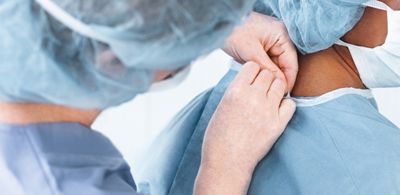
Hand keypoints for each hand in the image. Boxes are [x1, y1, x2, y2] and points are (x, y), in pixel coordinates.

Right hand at [194, 62, 295, 194]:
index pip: (252, 66)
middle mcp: (253, 97)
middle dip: (264, 78)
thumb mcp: (222, 105)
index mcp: (235, 91)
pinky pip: (290, 103)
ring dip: (275, 88)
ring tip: (268, 98)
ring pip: (280, 84)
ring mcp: (268, 110)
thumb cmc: (218, 136)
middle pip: (268, 73)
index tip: (251, 79)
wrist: (227, 162)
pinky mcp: (278, 124)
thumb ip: (236, 90)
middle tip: (260, 89)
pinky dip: (285, 104)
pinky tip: (277, 109)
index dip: (252, 71)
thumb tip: (249, 78)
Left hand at [223, 12, 297, 91]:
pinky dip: (262, 70)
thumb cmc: (234, 31)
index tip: (282, 94)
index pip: (291, 63)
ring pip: (275, 65)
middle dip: (277, 79)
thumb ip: (267, 68)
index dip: (288, 80)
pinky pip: (266, 62)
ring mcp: (271, 42)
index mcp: (282, 36)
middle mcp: (280, 38)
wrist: (219, 24)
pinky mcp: (261, 46)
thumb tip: (280, 84)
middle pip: (284, 65)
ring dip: (268, 75)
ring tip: (262, 87)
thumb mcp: (251, 52)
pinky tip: (256, 78)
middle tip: (270, 94)